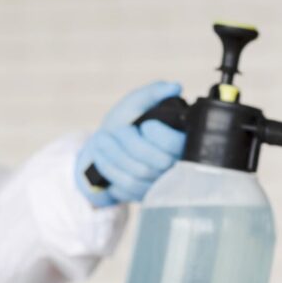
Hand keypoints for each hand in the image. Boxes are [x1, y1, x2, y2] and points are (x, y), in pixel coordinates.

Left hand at [75, 80, 186, 206]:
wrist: (108, 146)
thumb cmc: (126, 123)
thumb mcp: (136, 103)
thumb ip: (153, 93)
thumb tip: (175, 86)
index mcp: (181, 141)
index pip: (178, 145)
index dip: (162, 136)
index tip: (146, 125)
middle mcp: (175, 166)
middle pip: (158, 162)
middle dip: (132, 145)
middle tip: (117, 131)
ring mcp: (159, 184)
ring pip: (139, 175)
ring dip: (116, 156)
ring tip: (100, 140)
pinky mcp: (143, 195)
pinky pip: (127, 188)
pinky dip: (111, 170)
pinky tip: (101, 157)